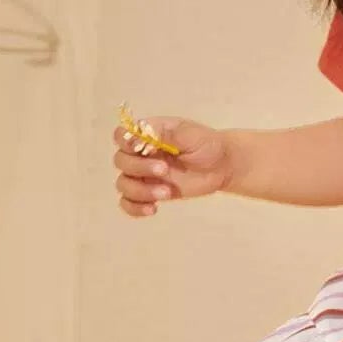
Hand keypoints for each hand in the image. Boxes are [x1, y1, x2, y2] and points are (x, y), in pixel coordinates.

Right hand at [112, 115, 231, 218]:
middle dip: (139, 168)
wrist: (221, 167)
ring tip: (166, 193)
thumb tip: (142, 132)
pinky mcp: (149, 194)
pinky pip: (129, 203)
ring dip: (140, 191)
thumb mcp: (190, 134)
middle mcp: (140, 154)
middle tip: (165, 170)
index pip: (122, 136)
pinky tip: (153, 209)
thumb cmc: (206, 145)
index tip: (141, 148)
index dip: (125, 142)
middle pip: (121, 161)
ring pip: (123, 184)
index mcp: (147, 135)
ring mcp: (143, 175)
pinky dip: (135, 208)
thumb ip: (166, 133)